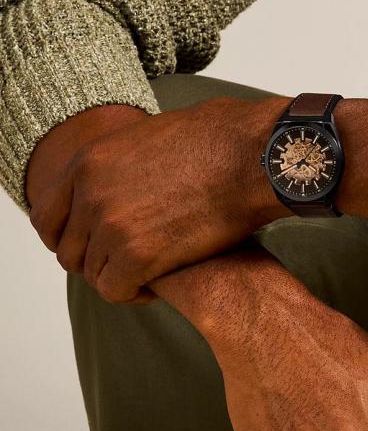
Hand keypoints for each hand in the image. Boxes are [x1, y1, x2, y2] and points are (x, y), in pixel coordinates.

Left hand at [28, 94, 289, 302]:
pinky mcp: (138, 254)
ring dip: (119, 277)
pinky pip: (116, 291)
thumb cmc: (223, 140)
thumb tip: (131, 177)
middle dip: (96, 260)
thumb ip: (126, 163)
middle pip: (69, 249)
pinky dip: (134, 294)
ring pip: (94, 274)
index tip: (91, 247)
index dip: (69, 237)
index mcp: (91, 162)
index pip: (49, 216)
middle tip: (127, 263)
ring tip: (148, 275)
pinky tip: (157, 286)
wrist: (254, 155)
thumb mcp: (154, 136)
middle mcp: (91, 192)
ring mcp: (111, 224)